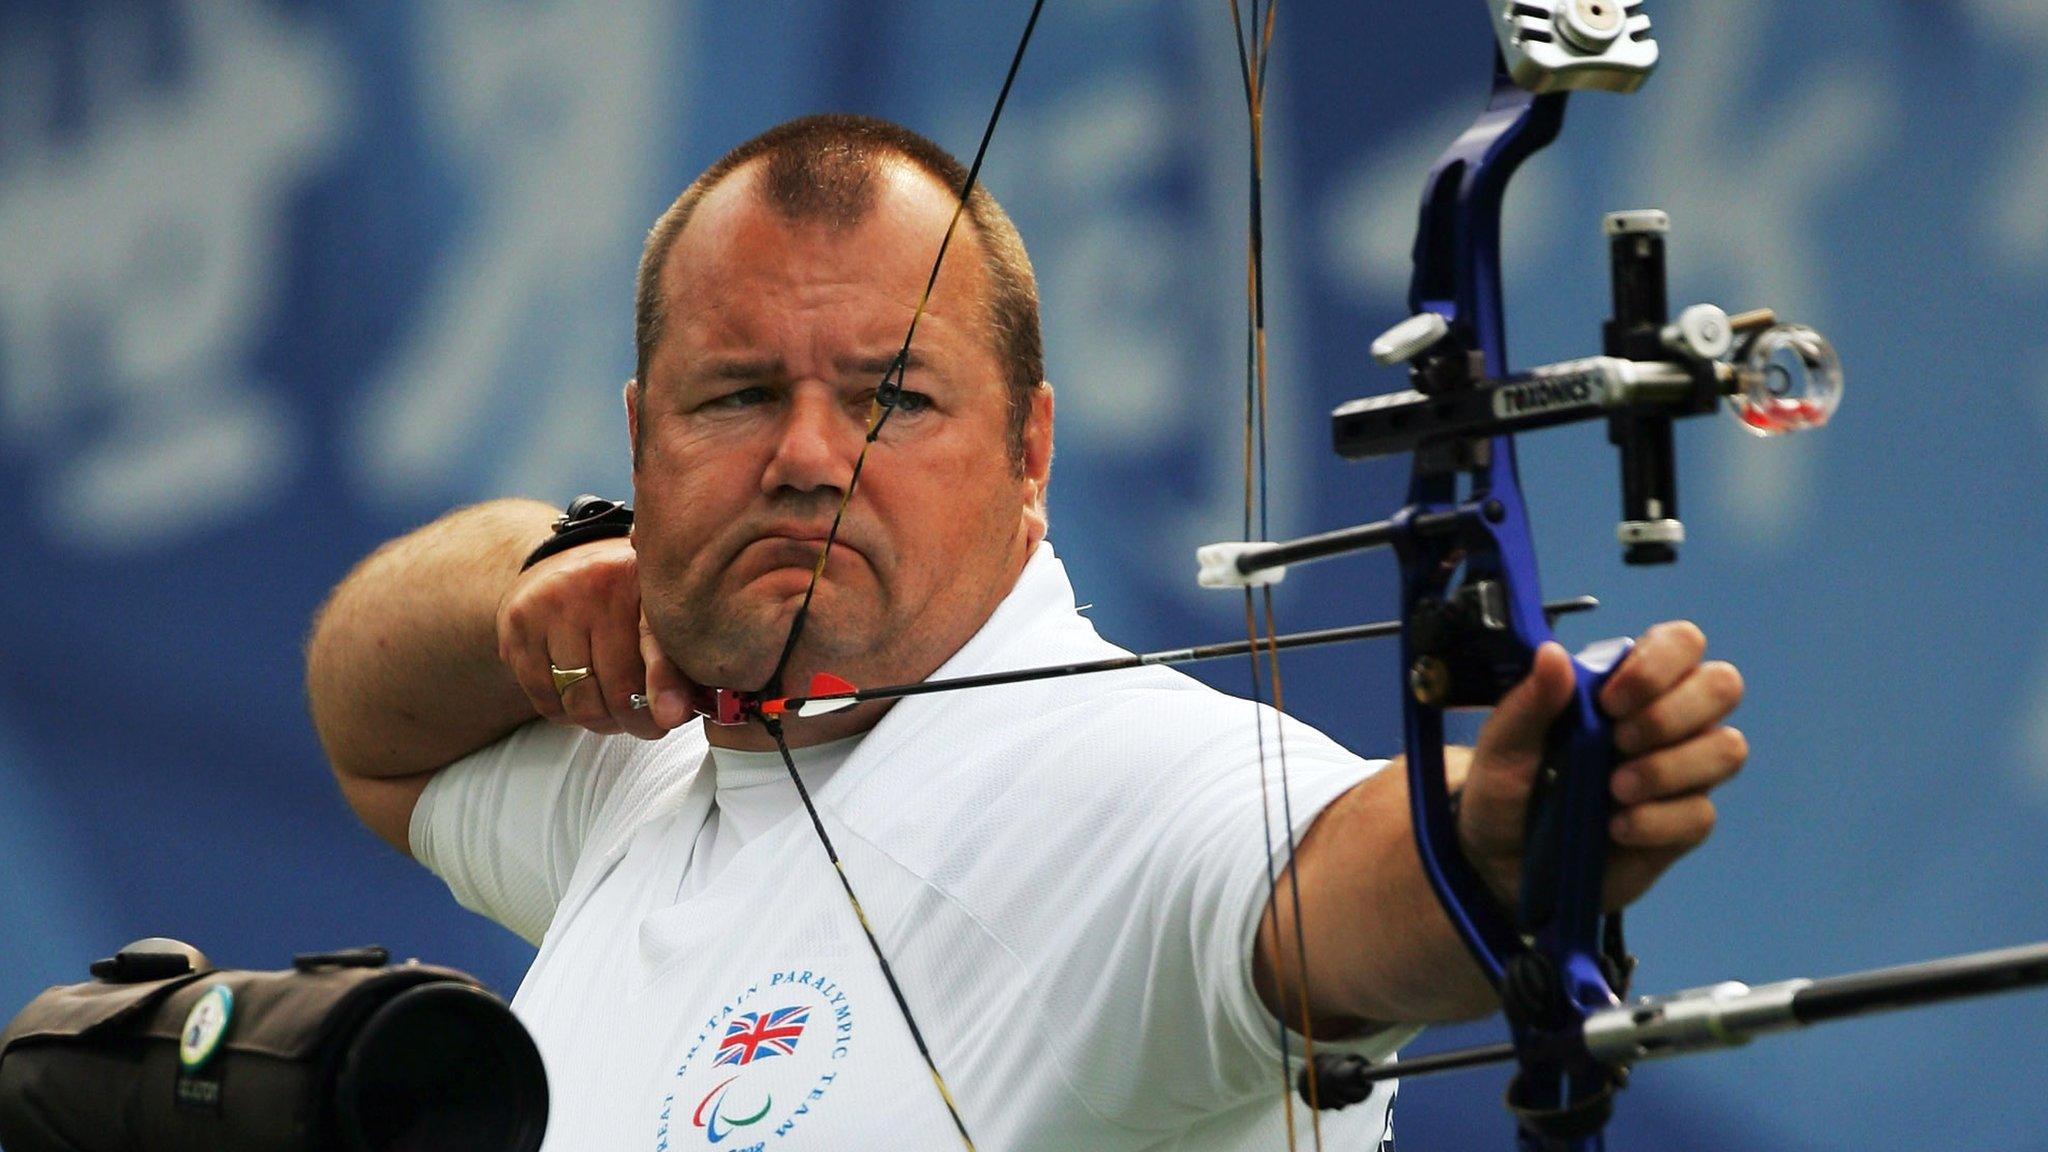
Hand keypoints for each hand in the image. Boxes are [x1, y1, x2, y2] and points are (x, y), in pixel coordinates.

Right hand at [495, 537, 691, 738]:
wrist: (564, 571)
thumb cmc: (622, 605)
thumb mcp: (659, 621)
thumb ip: (676, 665)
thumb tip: (675, 714)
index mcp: (642, 579)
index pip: (656, 642)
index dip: (665, 684)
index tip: (672, 716)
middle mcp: (597, 585)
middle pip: (619, 685)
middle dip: (637, 719)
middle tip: (647, 723)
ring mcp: (552, 604)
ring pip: (580, 701)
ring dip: (600, 720)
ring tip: (613, 708)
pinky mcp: (518, 626)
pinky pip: (546, 700)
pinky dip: (566, 713)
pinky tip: (579, 695)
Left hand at [1457, 621, 1745, 910]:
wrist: (1503, 856)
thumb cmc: (1510, 783)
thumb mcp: (1504, 741)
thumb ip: (1531, 699)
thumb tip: (1553, 654)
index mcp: (1629, 682)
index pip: (1681, 642)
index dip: (1659, 663)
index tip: (1610, 700)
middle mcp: (1670, 719)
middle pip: (1723, 685)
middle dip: (1672, 712)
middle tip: (1618, 739)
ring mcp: (1684, 772)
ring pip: (1727, 749)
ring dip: (1670, 767)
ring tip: (1614, 787)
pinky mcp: (1683, 824)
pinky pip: (1701, 814)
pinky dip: (1656, 820)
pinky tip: (1616, 827)